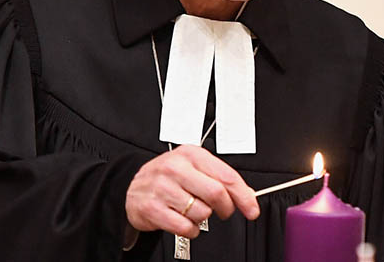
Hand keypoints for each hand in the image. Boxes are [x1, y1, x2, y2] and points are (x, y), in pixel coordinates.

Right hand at [125, 145, 259, 238]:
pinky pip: (185, 227)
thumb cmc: (167, 177)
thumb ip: (219, 178)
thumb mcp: (193, 167)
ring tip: (192, 210)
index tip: (251, 209)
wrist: (132, 187)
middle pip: (217, 194)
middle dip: (225, 208)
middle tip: (222, 211)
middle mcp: (176, 168)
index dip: (244, 196)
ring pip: (201, 213)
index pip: (226, 176)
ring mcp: (163, 188)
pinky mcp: (153, 208)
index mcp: (191, 154)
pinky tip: (183, 219)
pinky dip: (190, 229)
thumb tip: (247, 195)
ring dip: (202, 218)